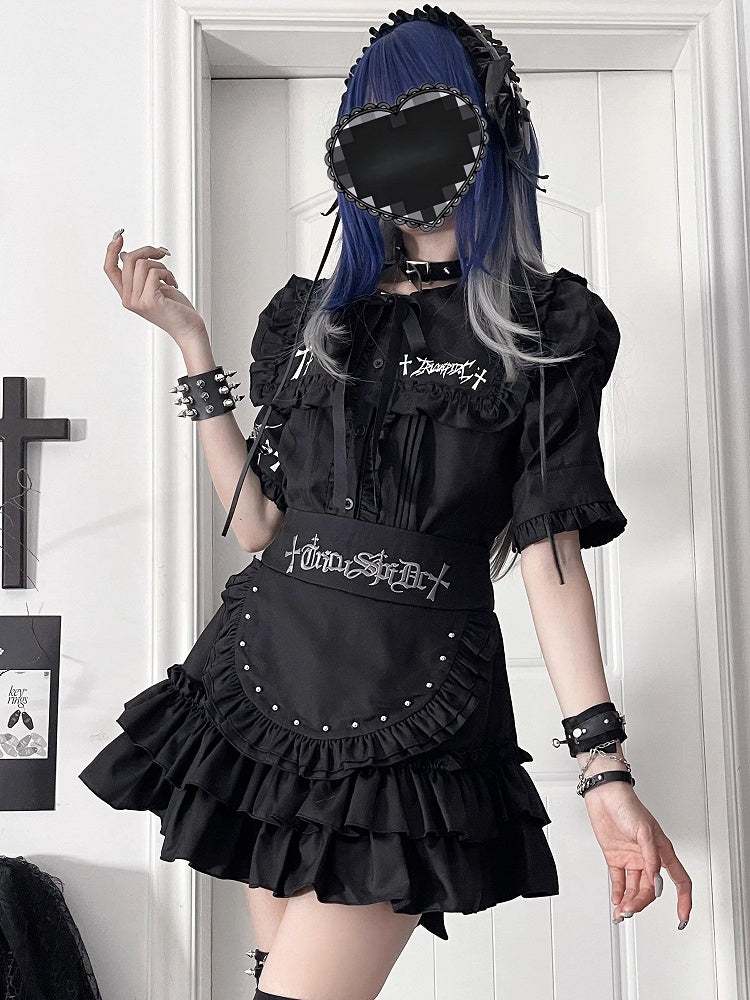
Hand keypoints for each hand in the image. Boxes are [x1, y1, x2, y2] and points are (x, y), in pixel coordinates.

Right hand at [103, 231, 206, 346]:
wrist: (188, 329)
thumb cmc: (175, 309)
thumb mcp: (154, 287)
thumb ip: (140, 275)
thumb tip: (127, 255)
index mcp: (127, 295)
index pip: (110, 269)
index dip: (111, 251)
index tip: (119, 236)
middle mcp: (129, 299)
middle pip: (128, 260)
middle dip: (147, 250)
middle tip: (161, 253)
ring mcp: (138, 301)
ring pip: (142, 264)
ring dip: (161, 265)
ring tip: (169, 277)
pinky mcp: (150, 300)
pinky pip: (155, 272)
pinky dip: (167, 273)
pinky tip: (173, 283)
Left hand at [583, 779, 692, 928]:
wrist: (603, 795)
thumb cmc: (627, 805)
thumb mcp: (645, 831)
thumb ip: (651, 858)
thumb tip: (656, 882)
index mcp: (662, 851)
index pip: (679, 880)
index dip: (683, 899)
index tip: (682, 917)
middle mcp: (648, 857)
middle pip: (651, 889)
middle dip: (642, 902)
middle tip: (631, 910)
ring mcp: (631, 858)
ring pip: (634, 888)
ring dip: (629, 901)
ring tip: (622, 911)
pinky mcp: (616, 857)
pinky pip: (619, 880)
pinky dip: (618, 892)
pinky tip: (616, 901)